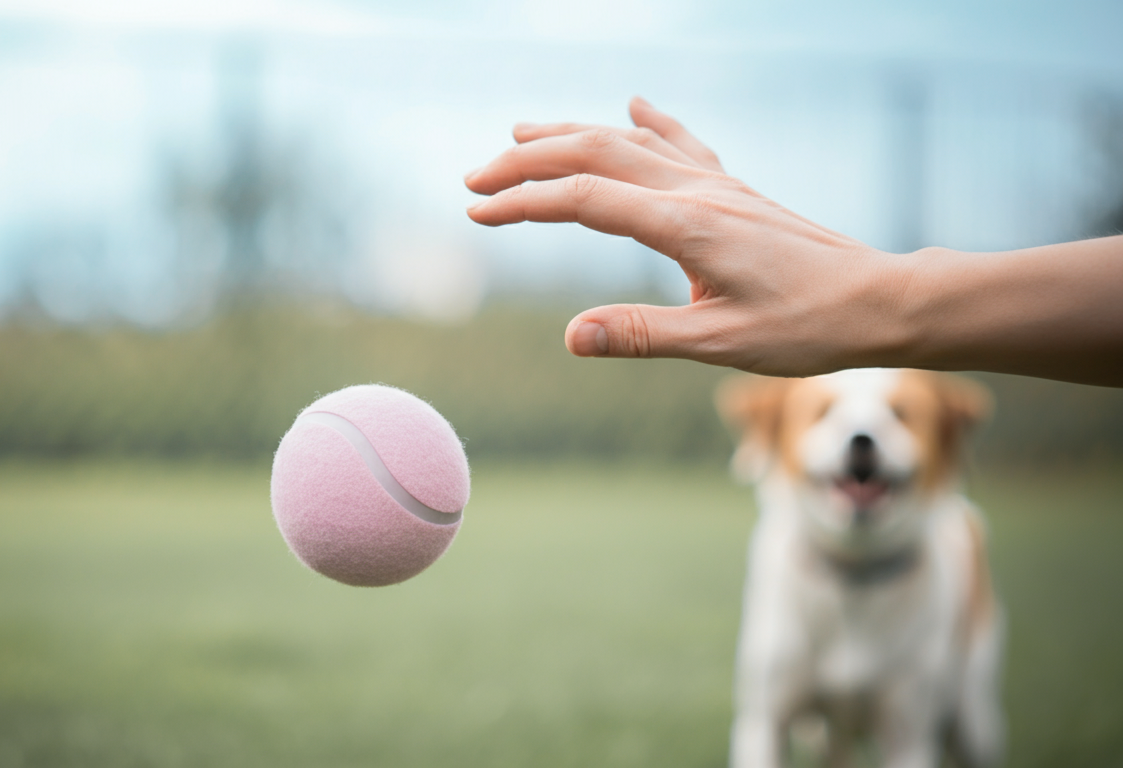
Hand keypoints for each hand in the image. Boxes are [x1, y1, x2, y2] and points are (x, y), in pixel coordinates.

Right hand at [464, 96, 914, 376]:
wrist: (881, 300)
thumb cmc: (807, 328)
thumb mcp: (720, 342)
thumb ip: (642, 334)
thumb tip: (571, 337)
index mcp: (685, 225)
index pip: (582, 200)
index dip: (523, 203)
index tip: (476, 212)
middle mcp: (696, 191)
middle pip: (593, 154)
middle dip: (527, 162)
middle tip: (475, 178)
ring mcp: (716, 184)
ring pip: (628, 141)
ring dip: (569, 135)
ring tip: (520, 132)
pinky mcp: (733, 191)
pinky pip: (680, 143)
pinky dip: (647, 122)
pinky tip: (635, 103)